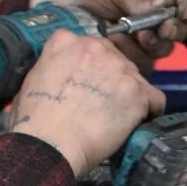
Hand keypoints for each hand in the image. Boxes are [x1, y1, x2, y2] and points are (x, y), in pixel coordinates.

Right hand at [8, 30, 166, 176]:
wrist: (51, 143)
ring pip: (134, 77)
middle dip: (110, 78)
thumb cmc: (35, 121)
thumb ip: (50, 67)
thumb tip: (58, 76)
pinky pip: (155, 98)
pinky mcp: (137, 91)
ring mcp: (119, 68)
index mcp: (66, 41)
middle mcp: (95, 46)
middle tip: (101, 103)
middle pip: (114, 58)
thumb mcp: (31, 80)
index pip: (88, 47)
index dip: (88, 67)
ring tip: (117, 117)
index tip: (86, 83)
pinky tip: (138, 123)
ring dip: (128, 94)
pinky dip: (149, 111)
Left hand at [30, 0, 186, 70]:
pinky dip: (139, 54)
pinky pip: (147, 62)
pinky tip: (127, 46)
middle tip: (166, 26)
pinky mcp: (134, 61)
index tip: (186, 10)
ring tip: (142, 35)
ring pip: (167, 46)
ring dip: (158, 41)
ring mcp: (146, 41)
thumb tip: (165, 7)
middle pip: (184, 27)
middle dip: (177, 27)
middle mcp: (156, 18)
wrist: (58, 18)